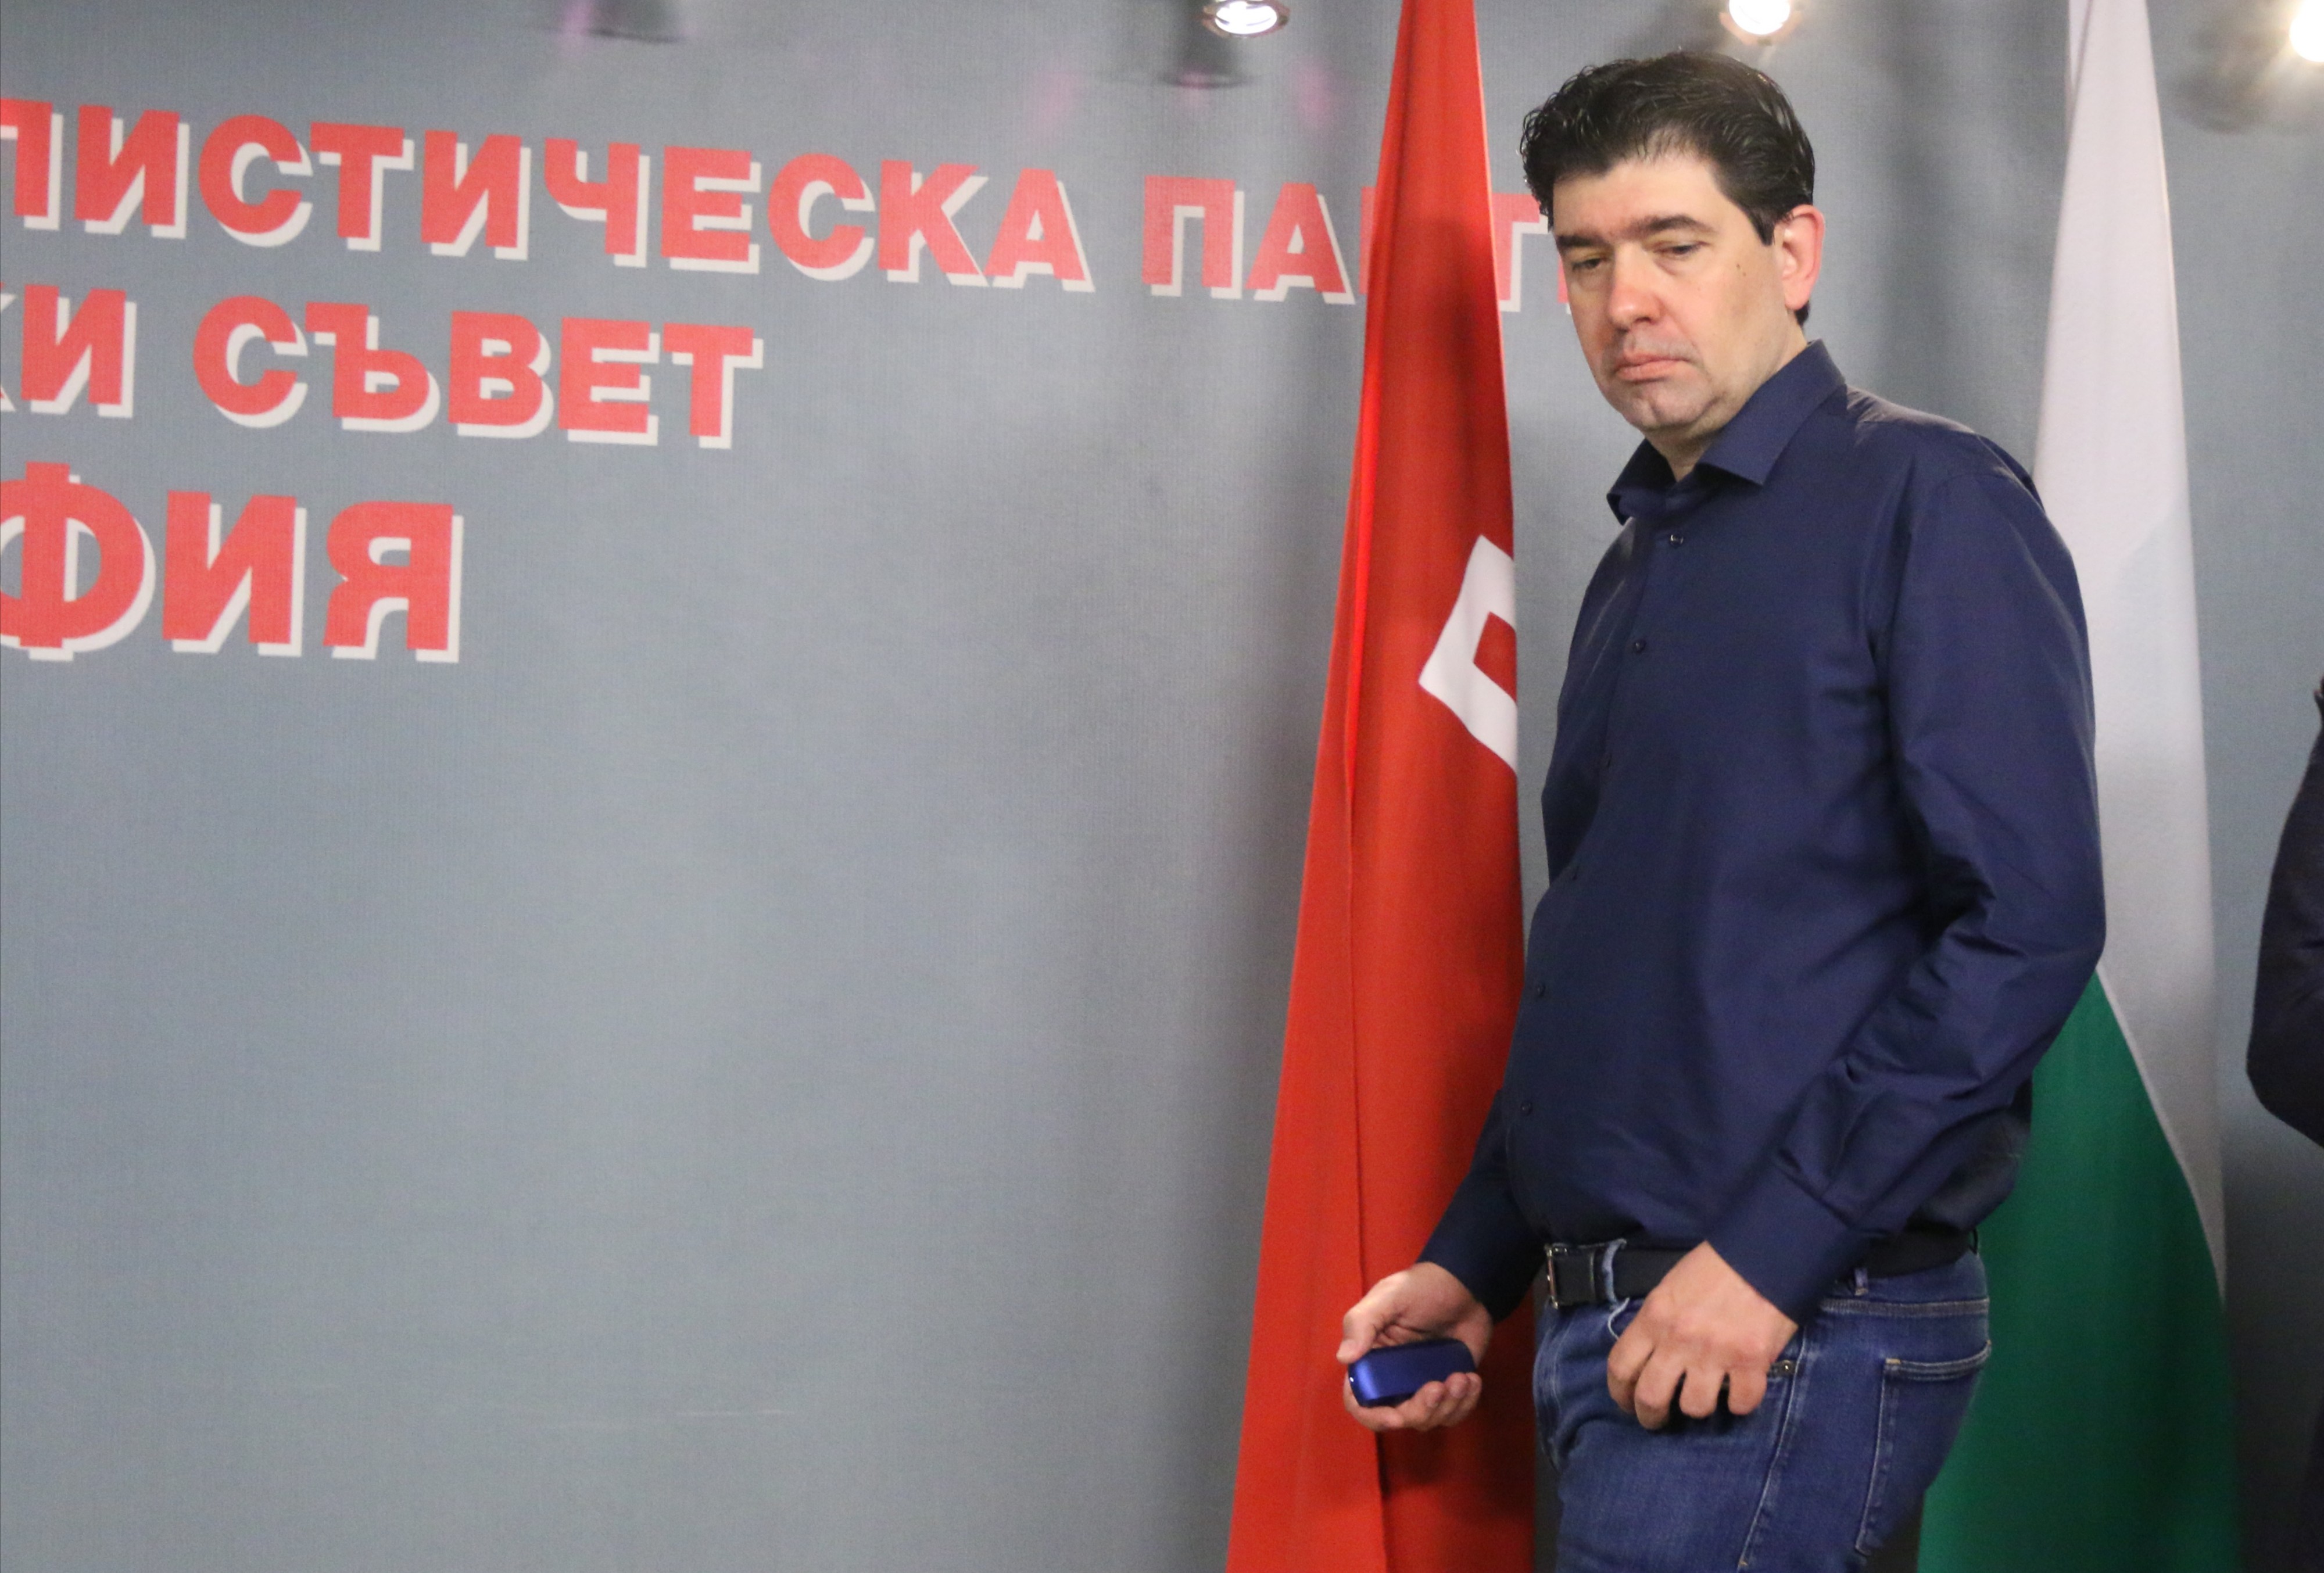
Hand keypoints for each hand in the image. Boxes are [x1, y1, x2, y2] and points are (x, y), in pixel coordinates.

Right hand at [1336, 1262, 1492, 1432]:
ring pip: (1429, 1419)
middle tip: (1440, 1387)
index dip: (1373, 1416)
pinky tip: (1472, 1380)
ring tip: (1462, 1378)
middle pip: (1399, 1417)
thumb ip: (1362, 1323)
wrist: (1466, 1285)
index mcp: (1372, 1360)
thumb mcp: (1389, 1297)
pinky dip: (1465, 1403)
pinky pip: (1455, 1412)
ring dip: (1448, 1406)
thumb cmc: (1422, 1288)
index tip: (1396, 1418)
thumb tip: (1344, 1357)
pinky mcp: (1449, 1387)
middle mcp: (1394, 1379)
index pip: (1360, 1401)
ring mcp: (1422, 1385)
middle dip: (1421, 1411)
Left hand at [1606, 1243, 1796, 1428]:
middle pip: (1651, 1397)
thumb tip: (1650, 1356)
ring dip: (1697, 1408)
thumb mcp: (1670, 1288)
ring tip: (1704, 1398)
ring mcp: (1715, 1353)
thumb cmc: (1713, 1268)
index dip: (1619, 1392)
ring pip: (1695, 1407)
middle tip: (1658, 1420)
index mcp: (1654, 1318)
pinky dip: (1740, 1404)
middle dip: (1650, 1416)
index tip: (1625, 1402)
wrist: (1762, 1253)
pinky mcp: (1751, 1362)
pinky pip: (1740, 1403)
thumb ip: (1657, 1323)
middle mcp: (1679, 1340)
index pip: (1621, 1366)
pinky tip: (1739, 1392)